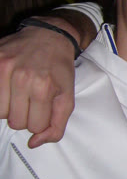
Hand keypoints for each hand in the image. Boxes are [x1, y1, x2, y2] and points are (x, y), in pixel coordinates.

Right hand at [0, 23, 75, 147]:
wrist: (50, 35)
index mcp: (44, 88)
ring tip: (19, 92)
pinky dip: (0, 96)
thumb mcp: (68, 95)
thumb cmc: (59, 67)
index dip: (40, 119)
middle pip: (15, 122)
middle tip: (32, 98)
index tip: (45, 106)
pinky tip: (8, 88)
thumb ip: (57, 124)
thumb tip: (34, 143)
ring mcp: (5, 69)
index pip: (34, 127)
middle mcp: (23, 79)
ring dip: (9, 107)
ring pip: (0, 113)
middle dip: (25, 114)